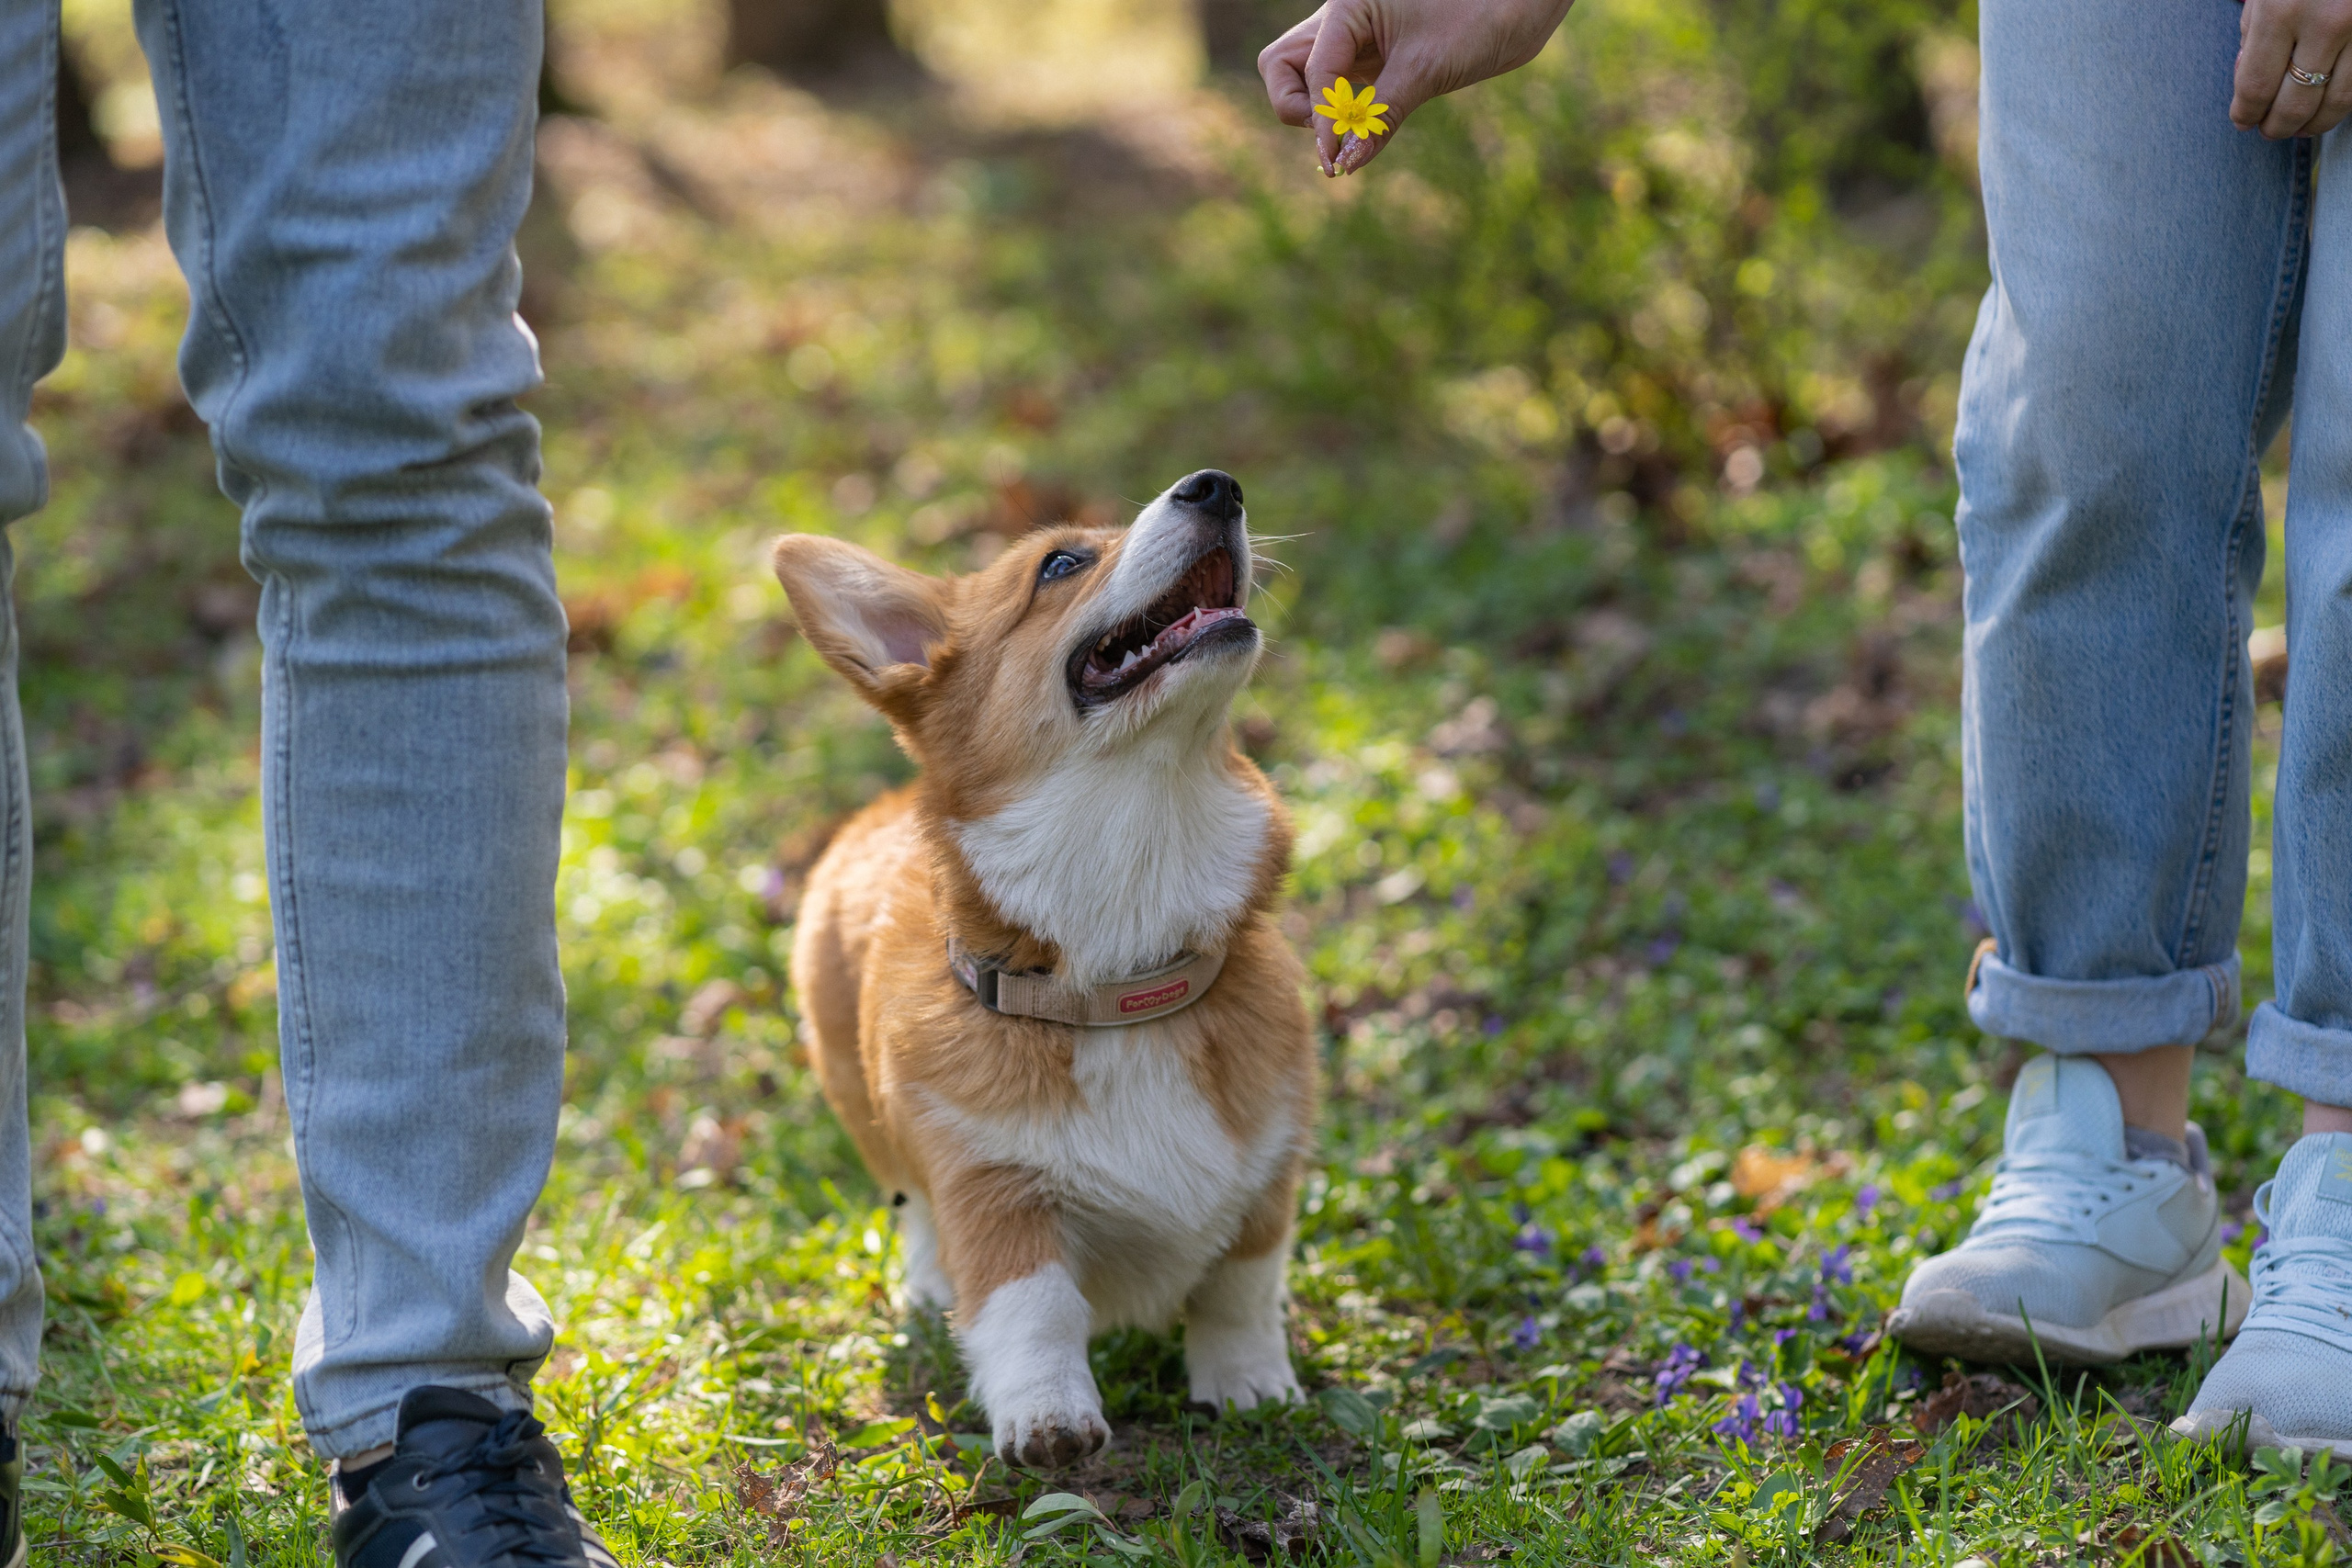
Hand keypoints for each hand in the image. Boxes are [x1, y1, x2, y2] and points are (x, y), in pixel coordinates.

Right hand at [1259, 0, 1574, 175]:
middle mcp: (1342, 19)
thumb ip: (1380, 117)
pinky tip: (1360, 136)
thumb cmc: (1479, 18)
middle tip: (1330, 134)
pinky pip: (1336, 88)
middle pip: (1281, 64)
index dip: (1321, 118)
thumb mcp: (1426, 70)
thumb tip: (1345, 165)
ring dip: (1315, 110)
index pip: (1313, 69)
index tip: (1333, 160)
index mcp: (1348, 5)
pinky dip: (1341, 114)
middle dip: (1297, 104)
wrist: (1521, 6)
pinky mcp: (1371, 58)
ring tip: (1348, 134)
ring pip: (1301, 75)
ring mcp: (1354, 38)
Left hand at [2233, 0, 2351, 137]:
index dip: (2246, 114)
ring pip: (2339, 101)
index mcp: (2282, 11)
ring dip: (2314, 124)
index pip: (2255, 86)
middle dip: (2277, 127)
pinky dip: (2343, 101)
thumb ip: (2253, 36)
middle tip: (2268, 132)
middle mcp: (2326, 22)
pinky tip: (2328, 104)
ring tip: (2299, 128)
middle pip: (2296, 103)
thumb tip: (2249, 89)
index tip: (2242, 122)